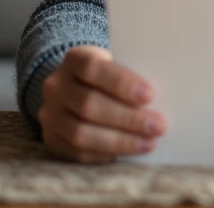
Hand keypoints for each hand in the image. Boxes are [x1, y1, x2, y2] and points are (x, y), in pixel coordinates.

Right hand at [38, 45, 166, 163]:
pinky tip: (128, 153)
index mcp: (74, 59)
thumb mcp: (117, 63)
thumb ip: (132, 73)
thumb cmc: (109, 75)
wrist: (76, 87)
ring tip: (148, 143)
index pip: (92, 68)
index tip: (150, 95)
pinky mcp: (52, 139)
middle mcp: (56, 86)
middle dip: (127, 118)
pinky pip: (77, 153)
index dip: (121, 82)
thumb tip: (164, 96)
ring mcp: (50, 114)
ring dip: (119, 141)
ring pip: (80, 133)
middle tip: (158, 126)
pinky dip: (105, 154)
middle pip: (88, 104)